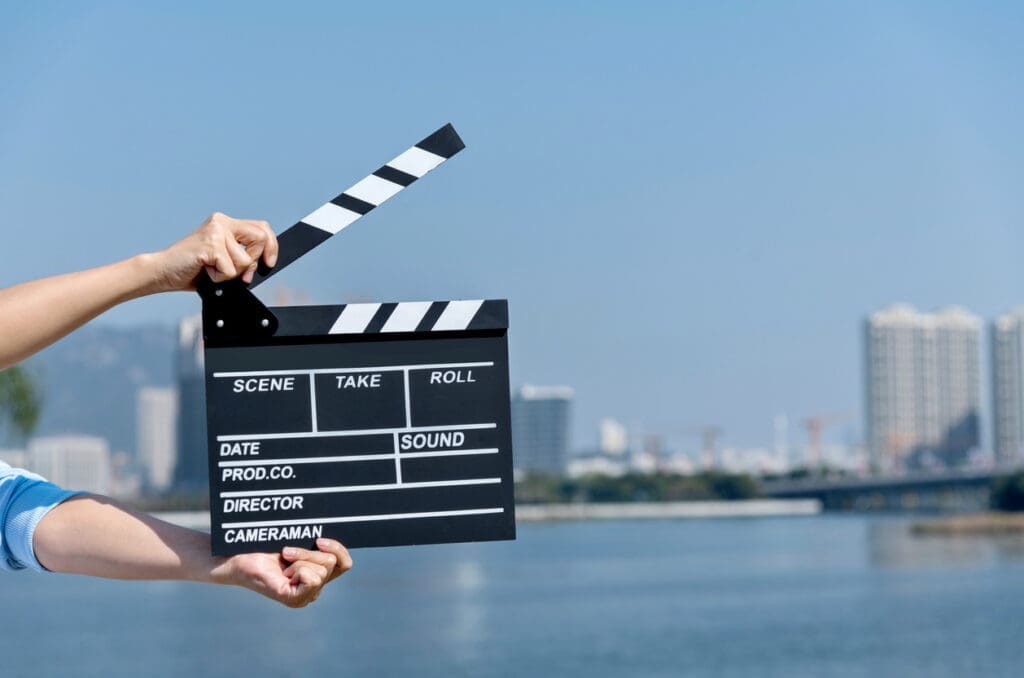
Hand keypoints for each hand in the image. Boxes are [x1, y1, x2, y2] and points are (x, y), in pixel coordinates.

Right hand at [150, 212, 278, 290]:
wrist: (162, 272)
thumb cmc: (193, 269)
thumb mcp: (225, 260)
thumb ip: (244, 256)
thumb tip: (266, 262)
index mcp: (226, 223)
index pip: (262, 228)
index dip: (271, 247)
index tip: (268, 263)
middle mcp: (221, 222)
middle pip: (261, 239)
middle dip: (252, 261)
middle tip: (234, 271)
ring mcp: (215, 232)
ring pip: (246, 259)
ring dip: (232, 273)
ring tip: (212, 270)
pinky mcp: (210, 245)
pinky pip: (231, 269)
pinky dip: (220, 278)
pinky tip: (206, 272)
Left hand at [215, 538, 352, 607]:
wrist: (237, 556)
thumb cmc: (264, 546)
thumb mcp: (299, 541)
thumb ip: (318, 544)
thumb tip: (331, 537)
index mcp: (317, 575)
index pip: (345, 564)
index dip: (338, 548)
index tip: (319, 539)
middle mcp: (314, 589)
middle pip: (333, 563)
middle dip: (311, 551)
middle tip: (288, 552)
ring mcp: (304, 597)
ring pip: (323, 569)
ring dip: (301, 558)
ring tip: (283, 561)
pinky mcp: (293, 600)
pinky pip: (312, 578)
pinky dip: (299, 568)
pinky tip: (284, 571)